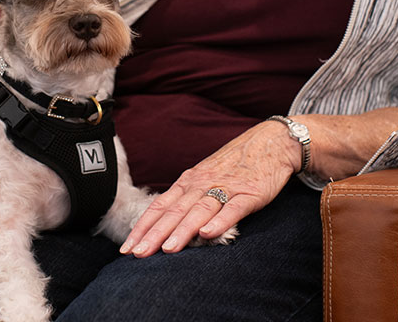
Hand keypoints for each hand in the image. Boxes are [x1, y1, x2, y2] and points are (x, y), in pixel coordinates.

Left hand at [119, 119, 300, 257]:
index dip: (143, 227)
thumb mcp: (206, 178)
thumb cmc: (234, 165)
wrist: (270, 143)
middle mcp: (202, 184)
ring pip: (199, 210)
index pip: (160, 206)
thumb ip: (188, 200)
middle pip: (174, 211)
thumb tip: (165, 226)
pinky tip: (208, 234)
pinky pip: (233, 209)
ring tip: (168, 250)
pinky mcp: (249, 193)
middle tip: (138, 254)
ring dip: (182, 231)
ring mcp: (226, 188)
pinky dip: (220, 221)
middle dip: (154, 234)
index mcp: (189, 182)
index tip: (127, 247)